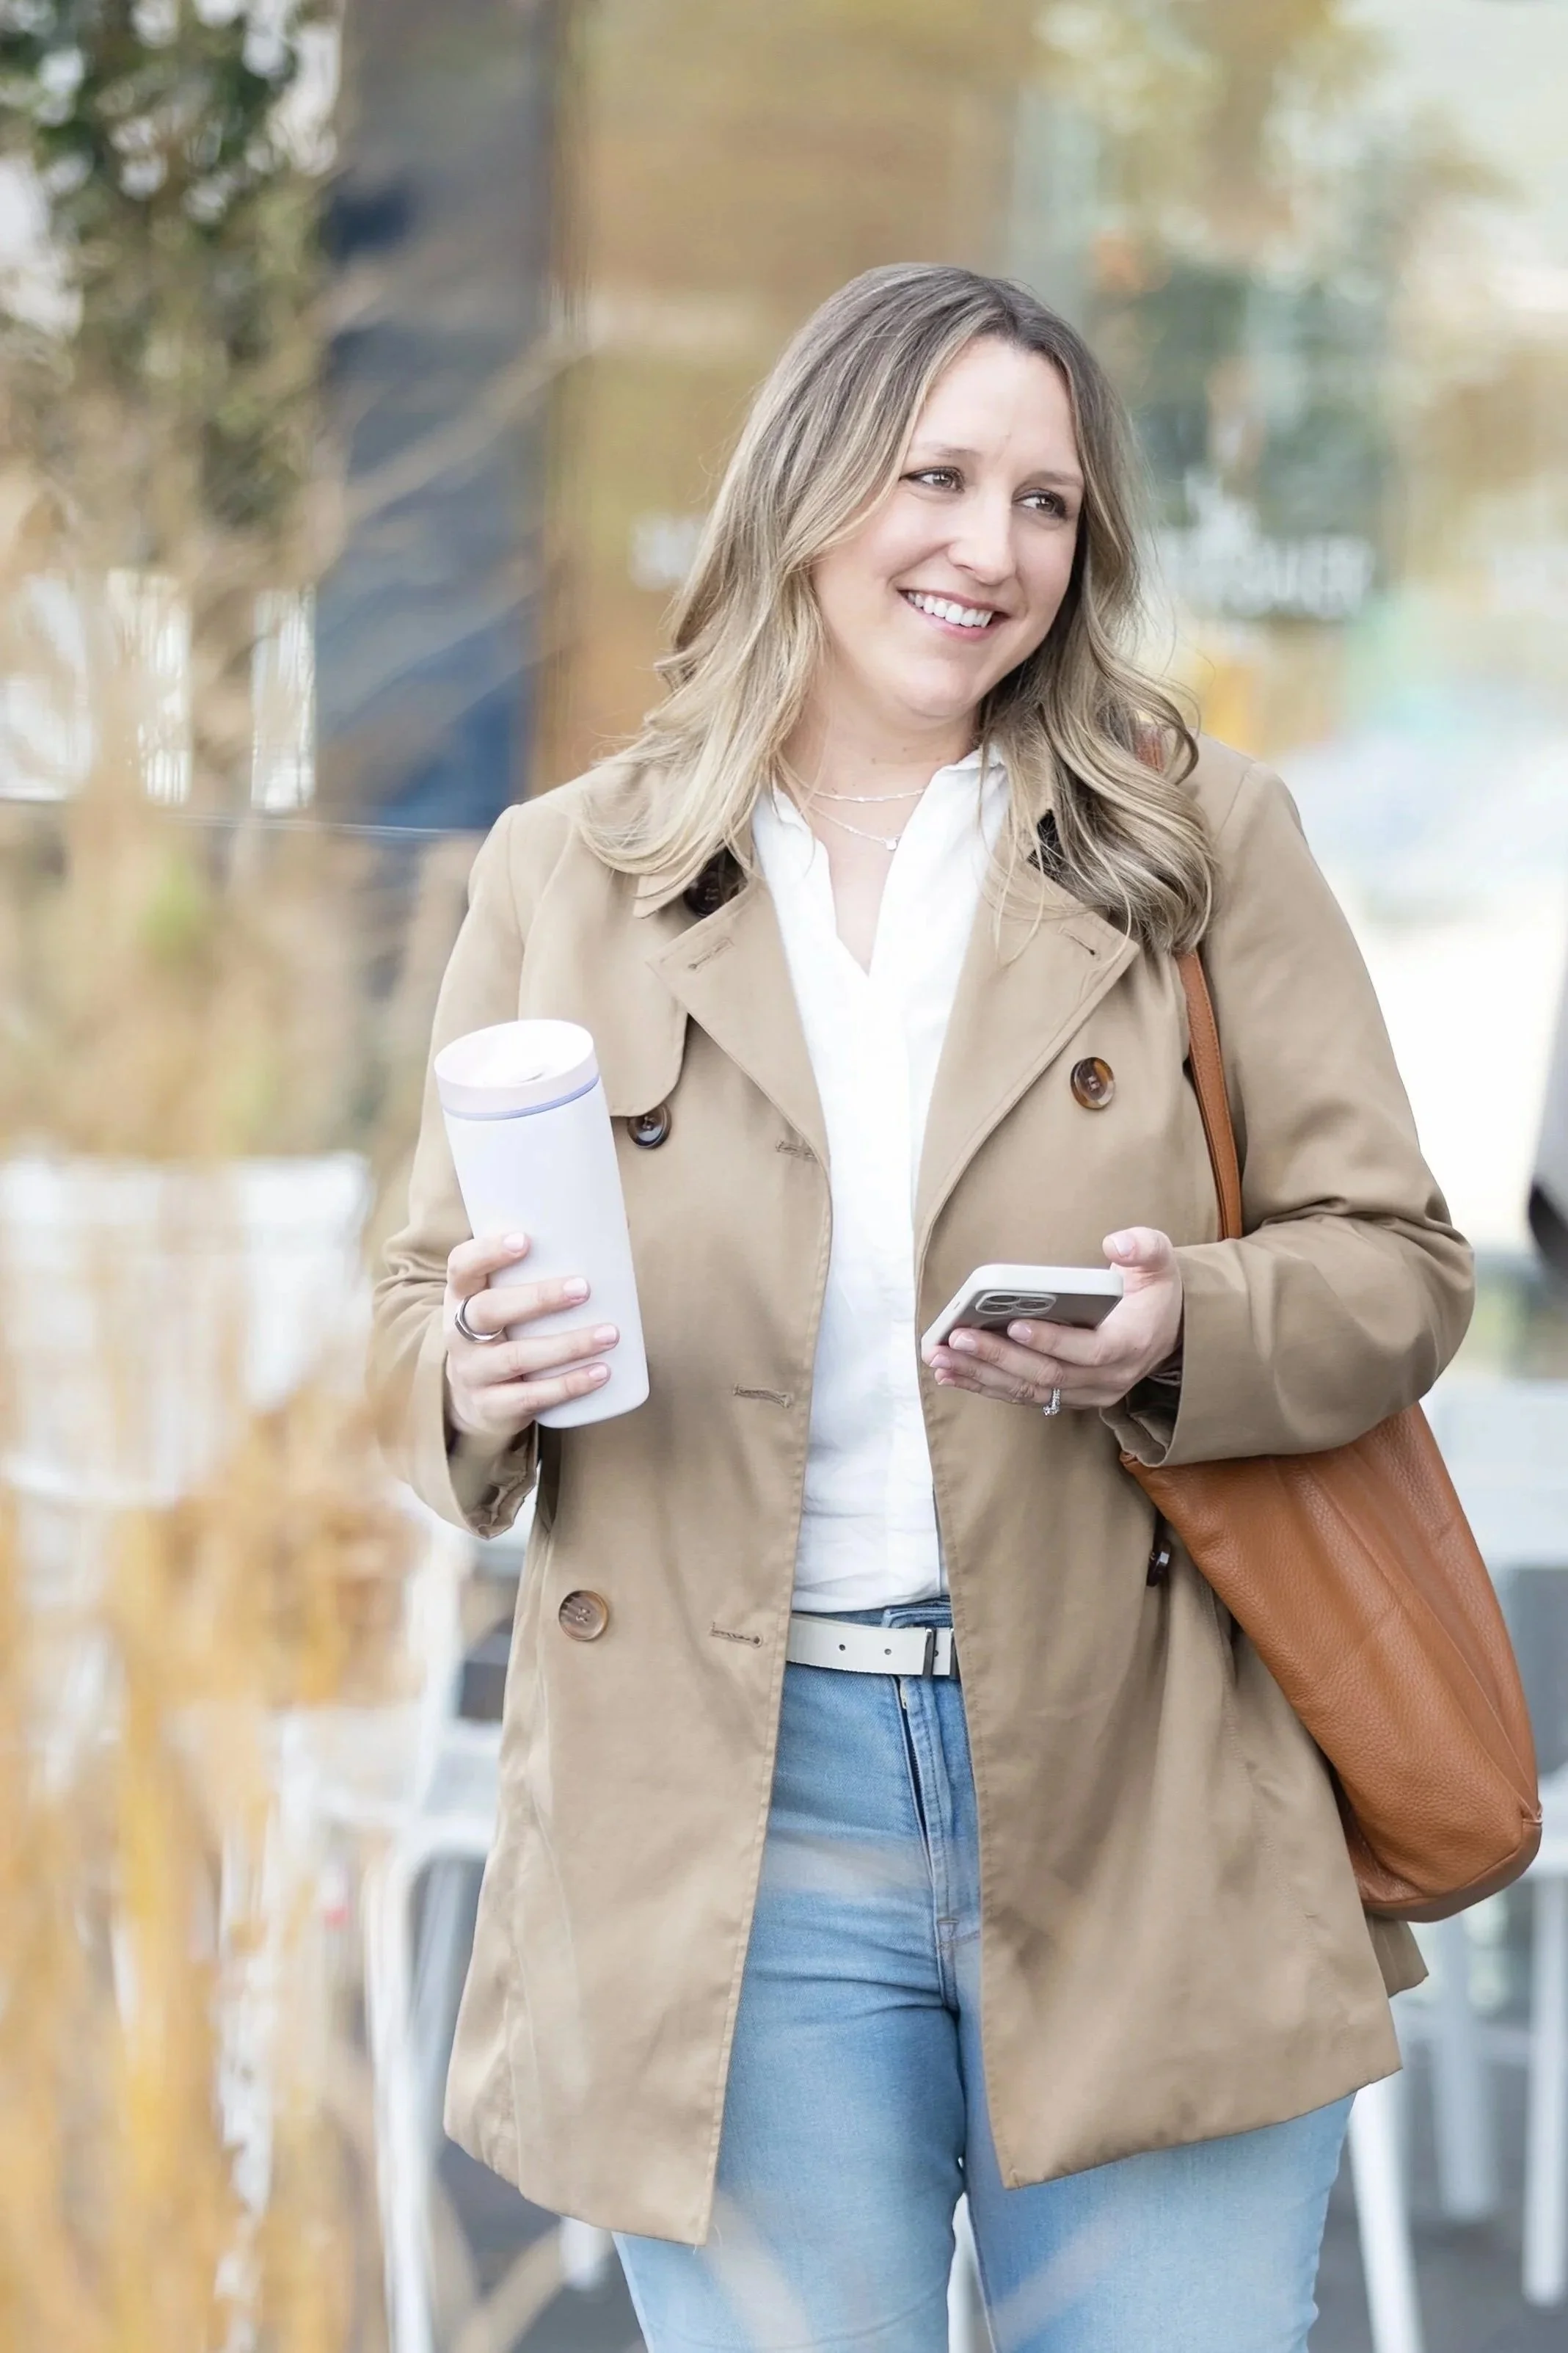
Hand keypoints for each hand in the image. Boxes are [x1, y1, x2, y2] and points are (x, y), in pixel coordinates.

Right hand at [444, 1232, 618, 1442]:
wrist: (473, 1402)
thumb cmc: (503, 1335)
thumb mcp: (503, 1303)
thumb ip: (537, 1273)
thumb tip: (617, 1227)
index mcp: (461, 1297)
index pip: (462, 1267)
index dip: (487, 1252)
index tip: (525, 1240)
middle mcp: (459, 1334)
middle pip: (489, 1310)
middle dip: (538, 1298)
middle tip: (583, 1289)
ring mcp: (473, 1372)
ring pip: (516, 1357)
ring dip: (567, 1345)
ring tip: (609, 1333)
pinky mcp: (492, 1406)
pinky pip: (531, 1397)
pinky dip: (569, 1385)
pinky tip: (600, 1372)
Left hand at [923, 1228, 1183, 1411]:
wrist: (1166, 1330)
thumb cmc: (1154, 1291)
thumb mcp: (1161, 1261)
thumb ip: (1144, 1247)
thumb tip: (1116, 1242)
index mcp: (1129, 1345)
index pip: (1088, 1350)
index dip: (1051, 1340)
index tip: (1014, 1324)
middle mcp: (1107, 1378)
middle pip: (1048, 1374)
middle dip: (998, 1357)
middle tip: (957, 1338)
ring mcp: (1086, 1392)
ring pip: (1029, 1390)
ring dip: (981, 1375)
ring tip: (940, 1358)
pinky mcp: (1067, 1396)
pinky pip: (1022, 1395)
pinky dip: (985, 1385)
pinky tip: (951, 1372)